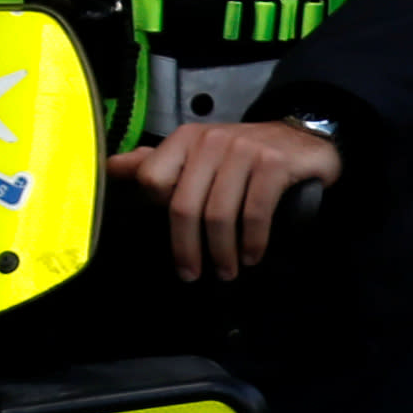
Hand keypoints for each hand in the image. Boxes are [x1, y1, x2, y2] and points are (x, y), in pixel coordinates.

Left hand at [107, 118, 332, 280]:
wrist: (302, 139)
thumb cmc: (243, 154)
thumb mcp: (198, 154)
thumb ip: (157, 162)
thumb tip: (110, 168)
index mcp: (185, 138)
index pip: (152, 180)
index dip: (158, 215)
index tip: (174, 237)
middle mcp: (211, 140)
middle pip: (183, 205)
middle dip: (187, 248)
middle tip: (193, 274)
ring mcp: (244, 150)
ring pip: (219, 214)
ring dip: (222, 252)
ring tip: (227, 271)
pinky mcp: (273, 164)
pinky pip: (255, 212)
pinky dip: (252, 241)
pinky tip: (252, 255)